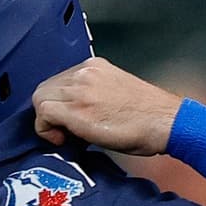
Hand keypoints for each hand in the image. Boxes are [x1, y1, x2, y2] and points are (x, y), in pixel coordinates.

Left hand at [31, 57, 181, 155]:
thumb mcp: (117, 93)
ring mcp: (79, 89)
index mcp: (94, 67)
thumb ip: (93, 95)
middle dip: (50, 111)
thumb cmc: (148, 116)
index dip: (59, 103)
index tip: (70, 121)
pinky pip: (43, 113)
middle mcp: (84, 72)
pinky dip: (46, 128)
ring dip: (48, 120)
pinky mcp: (76, 109)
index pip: (59, 81)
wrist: (164, 122)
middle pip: (45, 89)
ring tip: (68, 135)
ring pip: (41, 99)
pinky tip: (64, 138)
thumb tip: (73, 114)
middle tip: (66, 131)